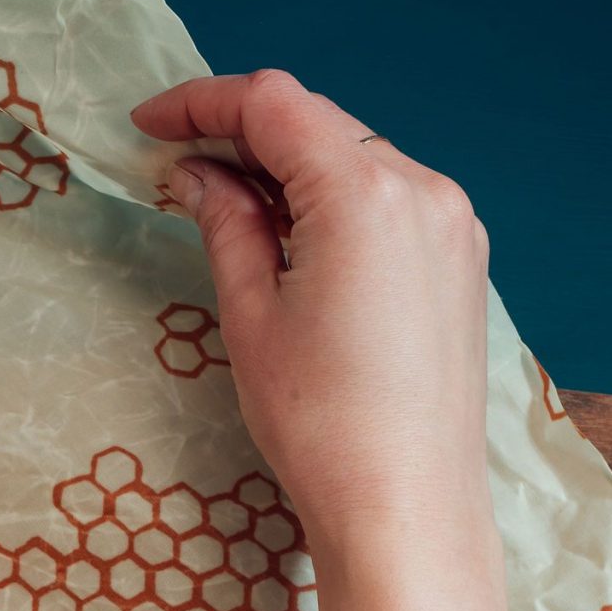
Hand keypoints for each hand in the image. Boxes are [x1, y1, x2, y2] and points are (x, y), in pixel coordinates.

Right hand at [132, 71, 493, 552]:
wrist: (406, 507)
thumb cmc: (324, 426)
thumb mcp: (252, 317)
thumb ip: (227, 225)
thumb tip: (201, 176)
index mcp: (365, 194)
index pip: (274, 104)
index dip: (202, 102)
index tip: (152, 124)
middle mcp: (422, 190)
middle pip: (318, 122)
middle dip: (244, 134)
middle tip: (179, 168)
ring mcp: (451, 224)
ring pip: (355, 157)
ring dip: (290, 167)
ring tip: (230, 208)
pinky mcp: (459, 260)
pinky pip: (389, 198)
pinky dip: (335, 200)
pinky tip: (293, 237)